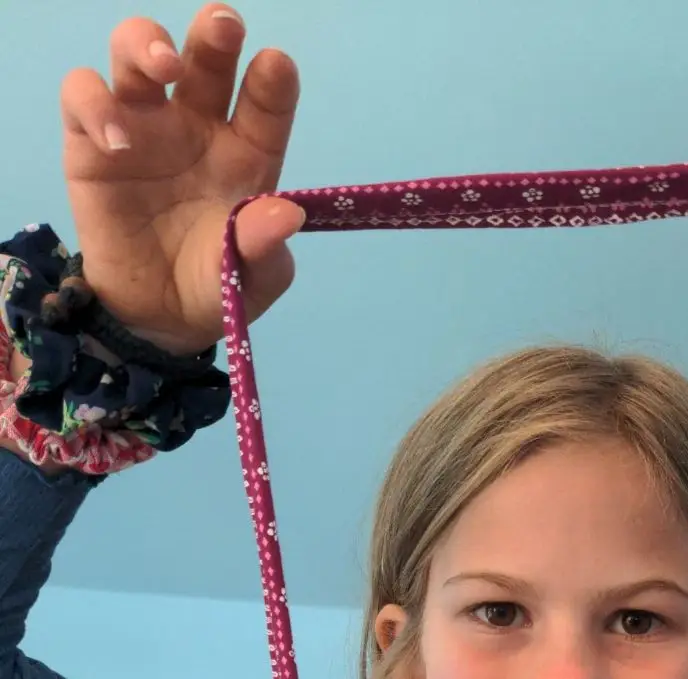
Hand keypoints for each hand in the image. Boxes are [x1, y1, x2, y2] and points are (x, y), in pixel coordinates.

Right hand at [60, 5, 305, 355]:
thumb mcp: (250, 279)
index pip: (264, 101)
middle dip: (213, 32)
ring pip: (137, 54)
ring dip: (147, 43)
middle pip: (204, 57)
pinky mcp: (91, 143)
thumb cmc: (214, 287)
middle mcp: (196, 127)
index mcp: (246, 152)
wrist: (158, 320)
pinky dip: (94, 103)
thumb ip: (265, 248)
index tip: (275, 67)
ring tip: (165, 68)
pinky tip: (117, 139)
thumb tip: (284, 215)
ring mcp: (143, 127)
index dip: (272, 80)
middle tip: (223, 26)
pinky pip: (83, 96)